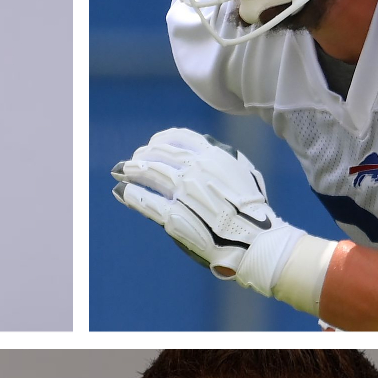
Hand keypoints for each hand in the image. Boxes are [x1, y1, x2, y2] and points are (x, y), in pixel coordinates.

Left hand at [112, 128, 334, 312]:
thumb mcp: (244, 170)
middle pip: (157, 153)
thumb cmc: (253, 208)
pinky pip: (146, 201)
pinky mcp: (173, 216)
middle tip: (133, 161)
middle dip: (142, 155)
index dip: (159, 141)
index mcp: (212, 155)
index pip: (175, 138)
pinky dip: (132, 194)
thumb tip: (204, 141)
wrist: (255, 240)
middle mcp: (194, 169)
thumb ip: (223, 155)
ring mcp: (182, 191)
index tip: (152, 146)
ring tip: (122, 172)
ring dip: (131, 171)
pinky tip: (124, 192)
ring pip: (148, 173)